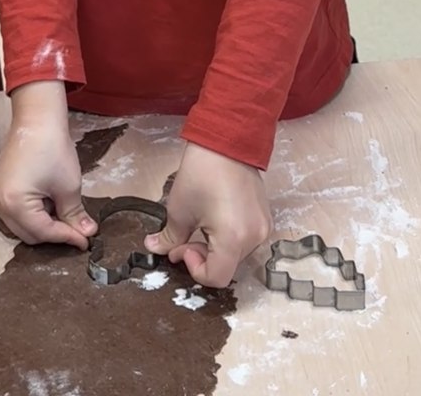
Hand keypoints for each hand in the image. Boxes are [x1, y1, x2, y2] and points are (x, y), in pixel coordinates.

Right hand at [0, 81, 97, 249]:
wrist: (36, 119)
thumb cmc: (52, 147)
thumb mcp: (68, 185)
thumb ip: (74, 215)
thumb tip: (86, 234)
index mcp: (13, 203)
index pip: (43, 232)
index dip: (67, 237)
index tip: (86, 241)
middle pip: (29, 234)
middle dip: (55, 233)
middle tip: (77, 229)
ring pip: (22, 226)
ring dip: (43, 225)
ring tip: (63, 212)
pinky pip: (15, 213)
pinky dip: (33, 215)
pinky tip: (48, 202)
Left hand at [145, 142, 270, 287]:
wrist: (225, 142)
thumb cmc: (201, 173)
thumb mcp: (179, 210)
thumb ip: (169, 238)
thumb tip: (156, 249)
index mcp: (234, 240)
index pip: (216, 278)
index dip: (194, 269)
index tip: (181, 248)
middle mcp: (255, 238)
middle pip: (226, 267)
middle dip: (201, 257)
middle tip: (182, 240)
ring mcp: (263, 228)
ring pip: (235, 255)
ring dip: (214, 249)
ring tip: (198, 226)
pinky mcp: (265, 218)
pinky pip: (245, 240)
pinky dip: (227, 239)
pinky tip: (213, 220)